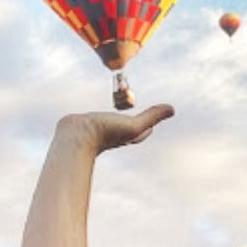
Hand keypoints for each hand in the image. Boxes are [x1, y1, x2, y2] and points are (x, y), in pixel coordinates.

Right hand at [57, 104, 174, 155]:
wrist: (74, 137)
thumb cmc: (105, 133)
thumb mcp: (133, 125)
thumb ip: (152, 117)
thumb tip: (172, 109)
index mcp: (127, 136)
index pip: (143, 131)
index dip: (150, 125)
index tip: (155, 122)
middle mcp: (115, 136)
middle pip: (130, 130)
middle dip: (137, 124)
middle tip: (144, 118)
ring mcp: (101, 133)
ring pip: (113, 126)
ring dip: (117, 121)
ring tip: (118, 117)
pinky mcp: (87, 128)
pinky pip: (96, 122)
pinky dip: (100, 119)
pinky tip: (95, 119)